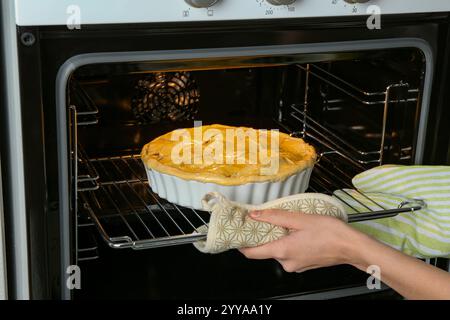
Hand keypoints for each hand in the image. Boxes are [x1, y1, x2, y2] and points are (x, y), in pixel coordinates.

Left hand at [239, 209, 360, 272]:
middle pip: (264, 250)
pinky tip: (295, 232)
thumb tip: (254, 215)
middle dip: (262, 236)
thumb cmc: (330, 232)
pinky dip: (287, 243)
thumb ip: (275, 217)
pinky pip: (288, 253)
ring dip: (277, 238)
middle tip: (261, 219)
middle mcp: (286, 262)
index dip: (241, 243)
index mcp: (282, 251)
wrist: (352, 247)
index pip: (251, 253)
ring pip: (277, 251)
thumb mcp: (300, 219)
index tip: (237, 232)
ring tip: (284, 223)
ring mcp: (295, 266)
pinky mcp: (303, 265)